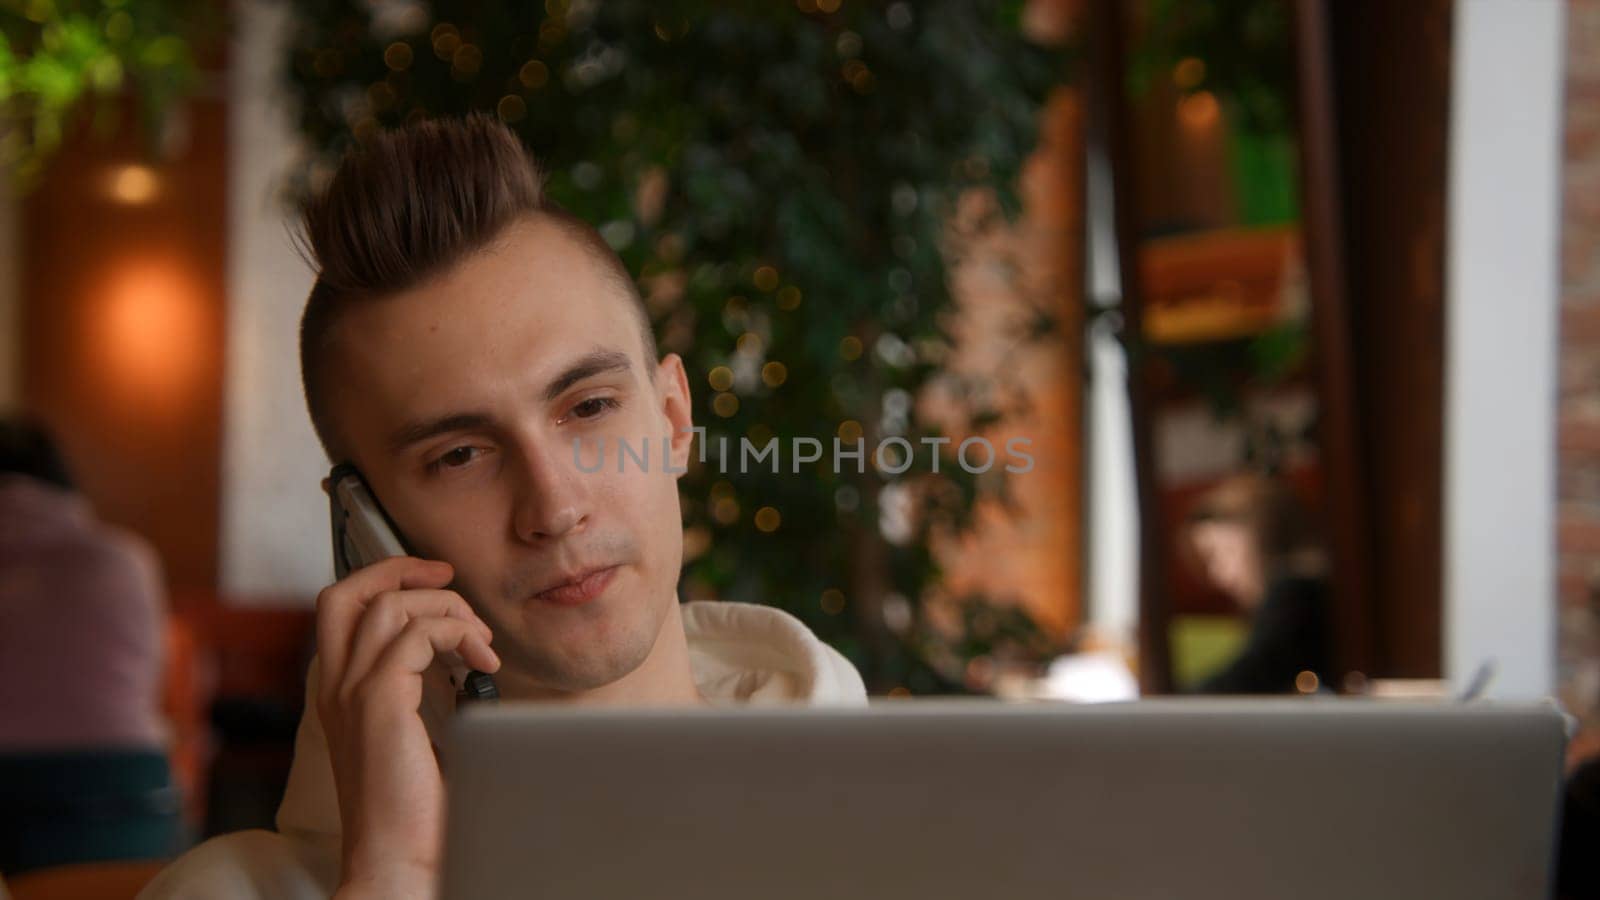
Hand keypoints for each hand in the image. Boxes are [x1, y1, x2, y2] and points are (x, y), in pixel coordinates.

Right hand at [314, 556, 499, 898]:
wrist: (396, 857)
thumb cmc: (410, 806)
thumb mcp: (409, 734)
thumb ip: (417, 689)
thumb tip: (460, 649)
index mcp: (339, 692)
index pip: (341, 609)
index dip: (385, 581)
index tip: (435, 581)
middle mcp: (336, 686)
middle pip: (346, 593)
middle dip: (399, 570)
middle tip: (448, 577)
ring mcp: (352, 692)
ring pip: (390, 606)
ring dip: (447, 609)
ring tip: (481, 642)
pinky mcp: (379, 701)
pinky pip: (417, 634)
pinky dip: (456, 633)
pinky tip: (481, 662)